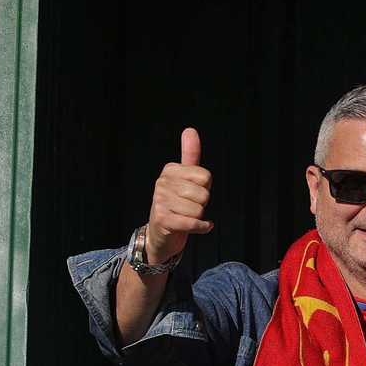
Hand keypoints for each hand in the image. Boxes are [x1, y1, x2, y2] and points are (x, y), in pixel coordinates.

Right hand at [146, 128, 214, 264]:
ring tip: (185, 217)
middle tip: (188, 208)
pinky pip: (194, 223)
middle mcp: (163, 183)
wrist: (160, 235)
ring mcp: (161, 201)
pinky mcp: (164, 219)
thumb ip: (190, 156)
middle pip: (204, 194)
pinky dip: (201, 228)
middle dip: (201, 205)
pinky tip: (195, 227)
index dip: (204, 189)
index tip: (191, 195)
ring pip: (199, 209)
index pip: (205, 176)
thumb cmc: (177, 206)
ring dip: (198, 218)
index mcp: (170, 170)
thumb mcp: (184, 179)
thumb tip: (190, 130)